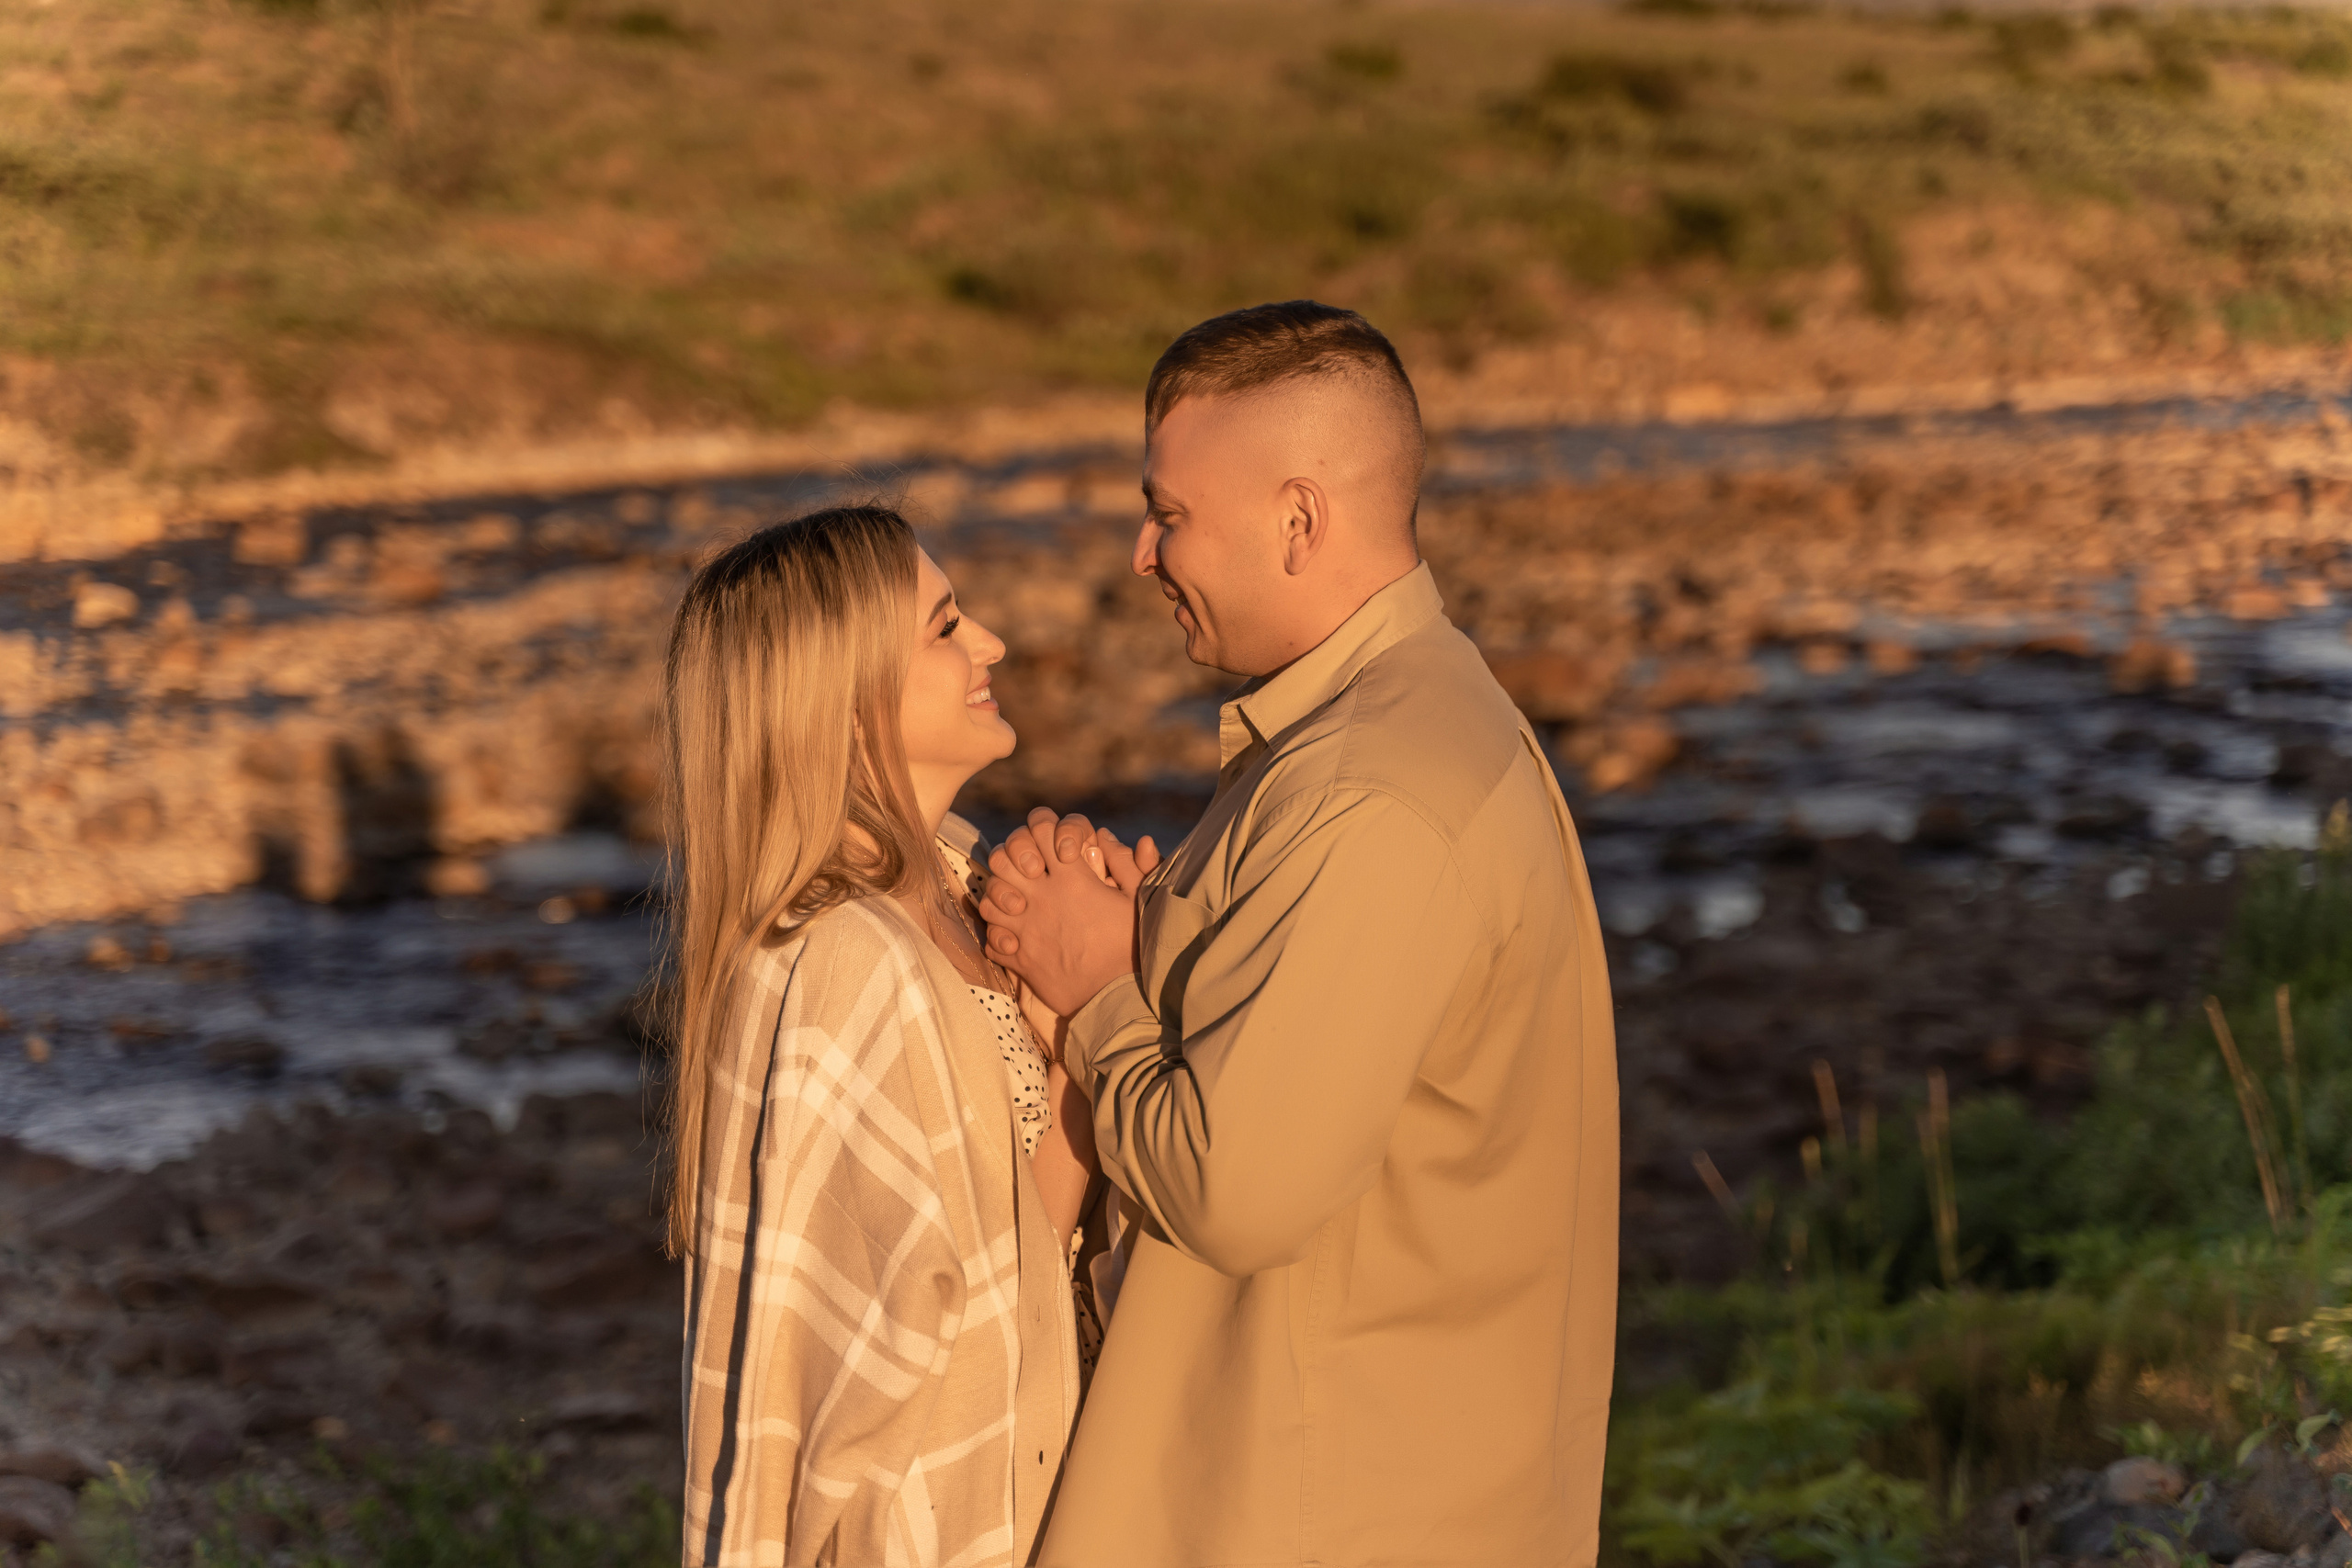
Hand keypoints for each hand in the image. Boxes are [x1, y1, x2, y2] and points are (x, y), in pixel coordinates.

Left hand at [981, 808, 1159, 1016]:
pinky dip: (998, 934)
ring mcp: (1026, 929)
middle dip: (1011, 857)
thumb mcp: (1138, 900)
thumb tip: (1104, 834)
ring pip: (989, 898)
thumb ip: (1124, 863)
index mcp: (1072, 879)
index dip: (1043, 827)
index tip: (1057, 846)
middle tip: (1029, 871)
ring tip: (1020, 903)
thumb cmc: (1133, 947)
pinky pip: (990, 937)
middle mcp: (1043, 899)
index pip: (1041, 829)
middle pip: (1002, 858)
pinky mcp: (1019, 958)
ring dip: (1001, 896)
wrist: (1119, 998)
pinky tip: (1015, 936)